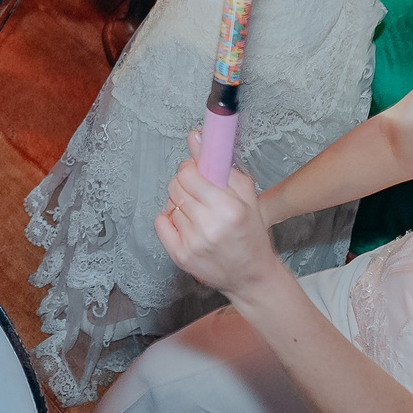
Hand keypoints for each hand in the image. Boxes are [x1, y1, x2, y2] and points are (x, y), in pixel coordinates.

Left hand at [154, 143, 285, 296]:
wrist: (252, 276)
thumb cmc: (251, 233)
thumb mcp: (247, 195)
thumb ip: (221, 164)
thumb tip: (195, 136)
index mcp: (228, 208)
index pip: (189, 173)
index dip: (190, 168)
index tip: (197, 171)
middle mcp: (209, 226)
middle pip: (175, 187)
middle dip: (184, 183)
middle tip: (198, 192)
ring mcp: (192, 243)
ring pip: (170, 204)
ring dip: (180, 203)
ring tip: (198, 212)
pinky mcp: (180, 256)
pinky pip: (161, 223)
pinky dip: (169, 219)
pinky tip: (185, 223)